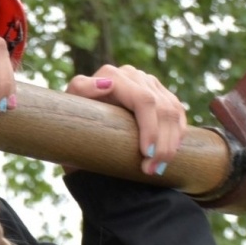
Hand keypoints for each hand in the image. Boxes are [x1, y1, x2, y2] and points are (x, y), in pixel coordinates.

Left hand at [65, 65, 183, 176]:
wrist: (75, 126)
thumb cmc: (68, 121)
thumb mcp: (68, 108)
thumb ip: (80, 90)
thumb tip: (107, 85)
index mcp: (111, 75)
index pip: (144, 101)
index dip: (150, 128)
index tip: (145, 154)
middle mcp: (132, 75)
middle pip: (162, 108)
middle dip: (160, 143)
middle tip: (151, 170)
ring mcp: (147, 82)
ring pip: (172, 112)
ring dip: (170, 144)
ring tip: (157, 168)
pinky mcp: (159, 93)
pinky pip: (177, 113)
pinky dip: (176, 136)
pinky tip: (169, 155)